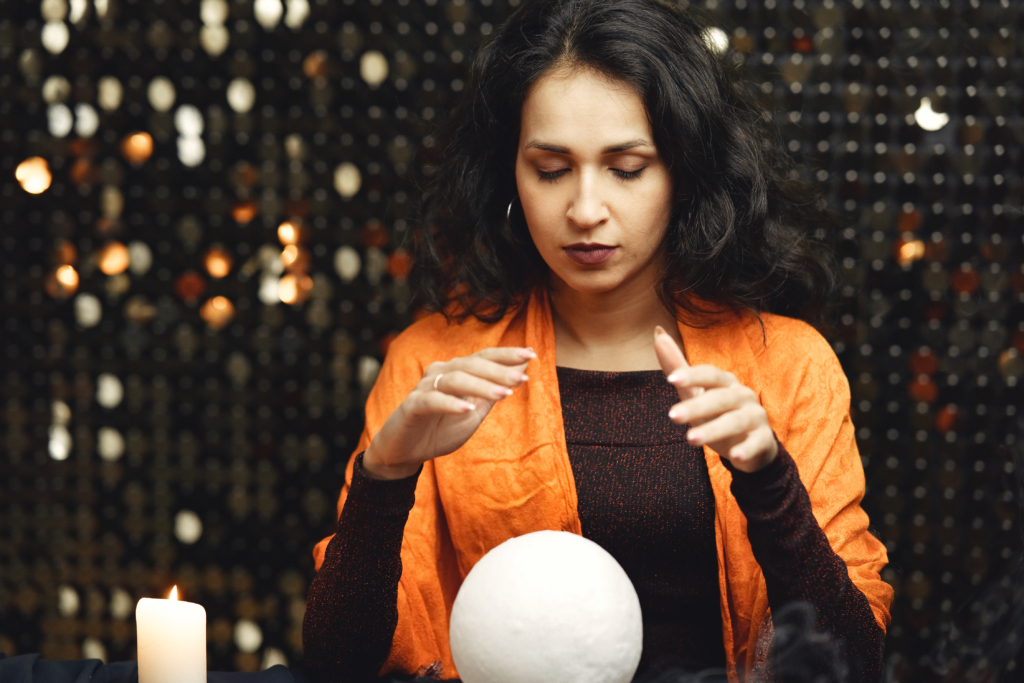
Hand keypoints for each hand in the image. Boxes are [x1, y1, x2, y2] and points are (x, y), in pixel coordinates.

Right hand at [362, 347, 534, 479]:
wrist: (405, 452)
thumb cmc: (439, 429)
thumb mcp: (474, 412)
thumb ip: (494, 392)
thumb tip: (521, 369)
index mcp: (456, 372)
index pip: (483, 357)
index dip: (506, 355)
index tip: (531, 354)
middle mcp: (440, 373)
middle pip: (472, 365)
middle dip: (499, 371)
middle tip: (522, 378)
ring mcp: (424, 387)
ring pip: (455, 380)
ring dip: (481, 386)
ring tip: (504, 395)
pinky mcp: (411, 406)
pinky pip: (432, 401)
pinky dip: (450, 404)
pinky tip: (467, 409)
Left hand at [654, 326, 776, 472]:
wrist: (750, 446)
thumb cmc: (717, 414)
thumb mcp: (695, 393)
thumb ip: (677, 368)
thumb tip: (658, 332)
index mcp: (725, 382)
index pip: (710, 374)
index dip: (692, 375)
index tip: (670, 379)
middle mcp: (742, 395)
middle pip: (720, 398)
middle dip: (696, 406)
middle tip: (672, 416)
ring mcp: (755, 417)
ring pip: (735, 421)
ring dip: (713, 430)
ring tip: (690, 440)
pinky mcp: (764, 440)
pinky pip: (756, 443)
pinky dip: (746, 449)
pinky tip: (734, 456)